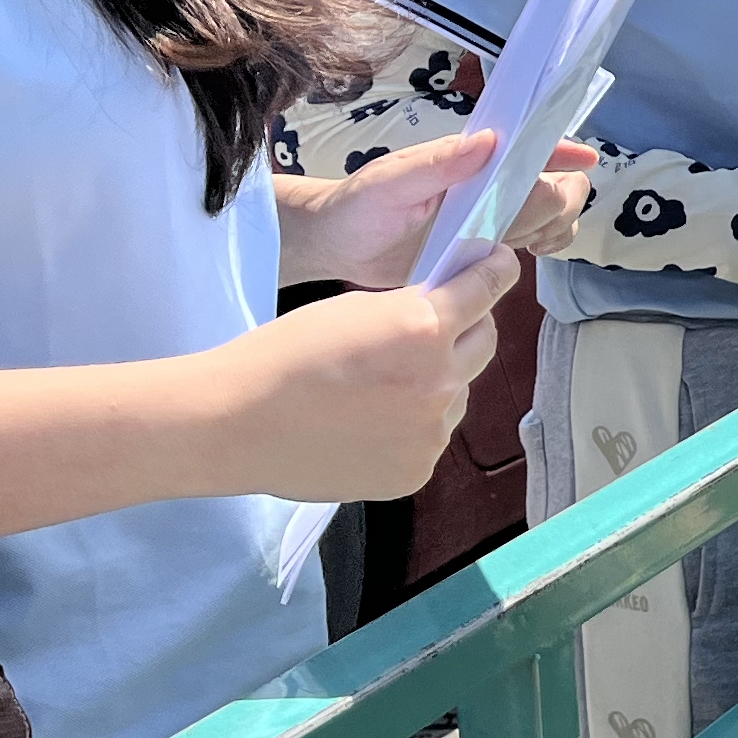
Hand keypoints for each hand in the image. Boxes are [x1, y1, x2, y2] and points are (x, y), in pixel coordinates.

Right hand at [207, 243, 523, 501]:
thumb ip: (415, 306)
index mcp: (424, 328)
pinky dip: (413, 426)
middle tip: (432, 328)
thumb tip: (453, 302)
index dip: (495, 271)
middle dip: (464, 330)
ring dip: (438, 382)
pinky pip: (432, 436)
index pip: (488, 288)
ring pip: (458, 393)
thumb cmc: (287, 355)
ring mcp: (431, 434)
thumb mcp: (355, 307)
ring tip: (381, 387)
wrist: (239, 424)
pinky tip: (369, 423)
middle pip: (484, 343)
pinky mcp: (416, 471)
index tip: (498, 266)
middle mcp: (440, 382)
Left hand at [279, 130, 595, 290]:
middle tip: (524, 231)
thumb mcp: (389, 182)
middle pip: (553, 184)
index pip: (527, 147)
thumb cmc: (358, 206)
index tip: (585, 160)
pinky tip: (532, 254)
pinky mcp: (490, 243)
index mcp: (470, 159)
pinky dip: (550, 243)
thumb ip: (436, 163)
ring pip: (554, 210)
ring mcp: (493, 212)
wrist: (338, 247)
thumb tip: (489, 141)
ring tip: (530, 245)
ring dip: (555, 226)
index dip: (560, 151)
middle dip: (554, 206)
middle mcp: (490, 181)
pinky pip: (539, 236)